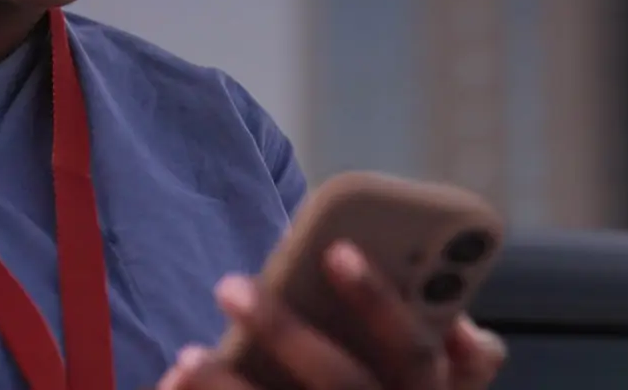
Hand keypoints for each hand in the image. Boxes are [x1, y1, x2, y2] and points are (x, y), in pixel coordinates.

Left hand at [157, 241, 506, 389]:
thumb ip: (433, 337)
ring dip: (229, 389)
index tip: (335, 250)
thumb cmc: (379, 386)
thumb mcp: (413, 370)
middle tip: (228, 285)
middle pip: (342, 384)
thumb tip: (455, 325)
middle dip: (285, 333)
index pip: (414, 350)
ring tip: (187, 354)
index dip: (381, 302)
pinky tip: (173, 384)